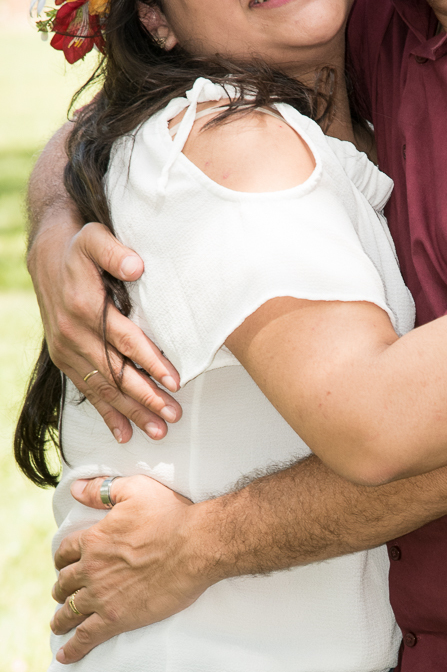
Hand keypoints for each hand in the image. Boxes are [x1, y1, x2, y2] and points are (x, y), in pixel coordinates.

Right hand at [28, 218, 180, 441]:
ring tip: (157, 431)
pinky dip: (106, 413)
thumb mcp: (95, 238)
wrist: (47, 257)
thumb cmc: (80, 247)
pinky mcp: (65, 358)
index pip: (125, 341)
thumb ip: (115, 251)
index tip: (175, 380)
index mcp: (86, 308)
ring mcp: (67, 350)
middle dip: (146, 397)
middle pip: (116, 372)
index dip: (150, 361)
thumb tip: (137, 265)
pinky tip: (123, 433)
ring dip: (131, 412)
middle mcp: (74, 334)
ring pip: (104, 387)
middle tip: (173, 415)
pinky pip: (87, 390)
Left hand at [51, 475, 206, 661]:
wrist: (196, 545)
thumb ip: (102, 489)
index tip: (64, 564)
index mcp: (94, 539)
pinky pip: (85, 637)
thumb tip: (75, 487)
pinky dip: (72, 648)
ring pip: (69, 611)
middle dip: (61, 589)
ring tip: (59, 625)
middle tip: (63, 594)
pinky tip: (65, 655)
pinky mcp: (116, 618)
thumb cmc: (171, 515)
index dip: (62, 558)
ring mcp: (102, 596)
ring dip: (61, 619)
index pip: (65, 552)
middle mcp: (92, 569)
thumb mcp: (136, 490)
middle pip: (64, 583)